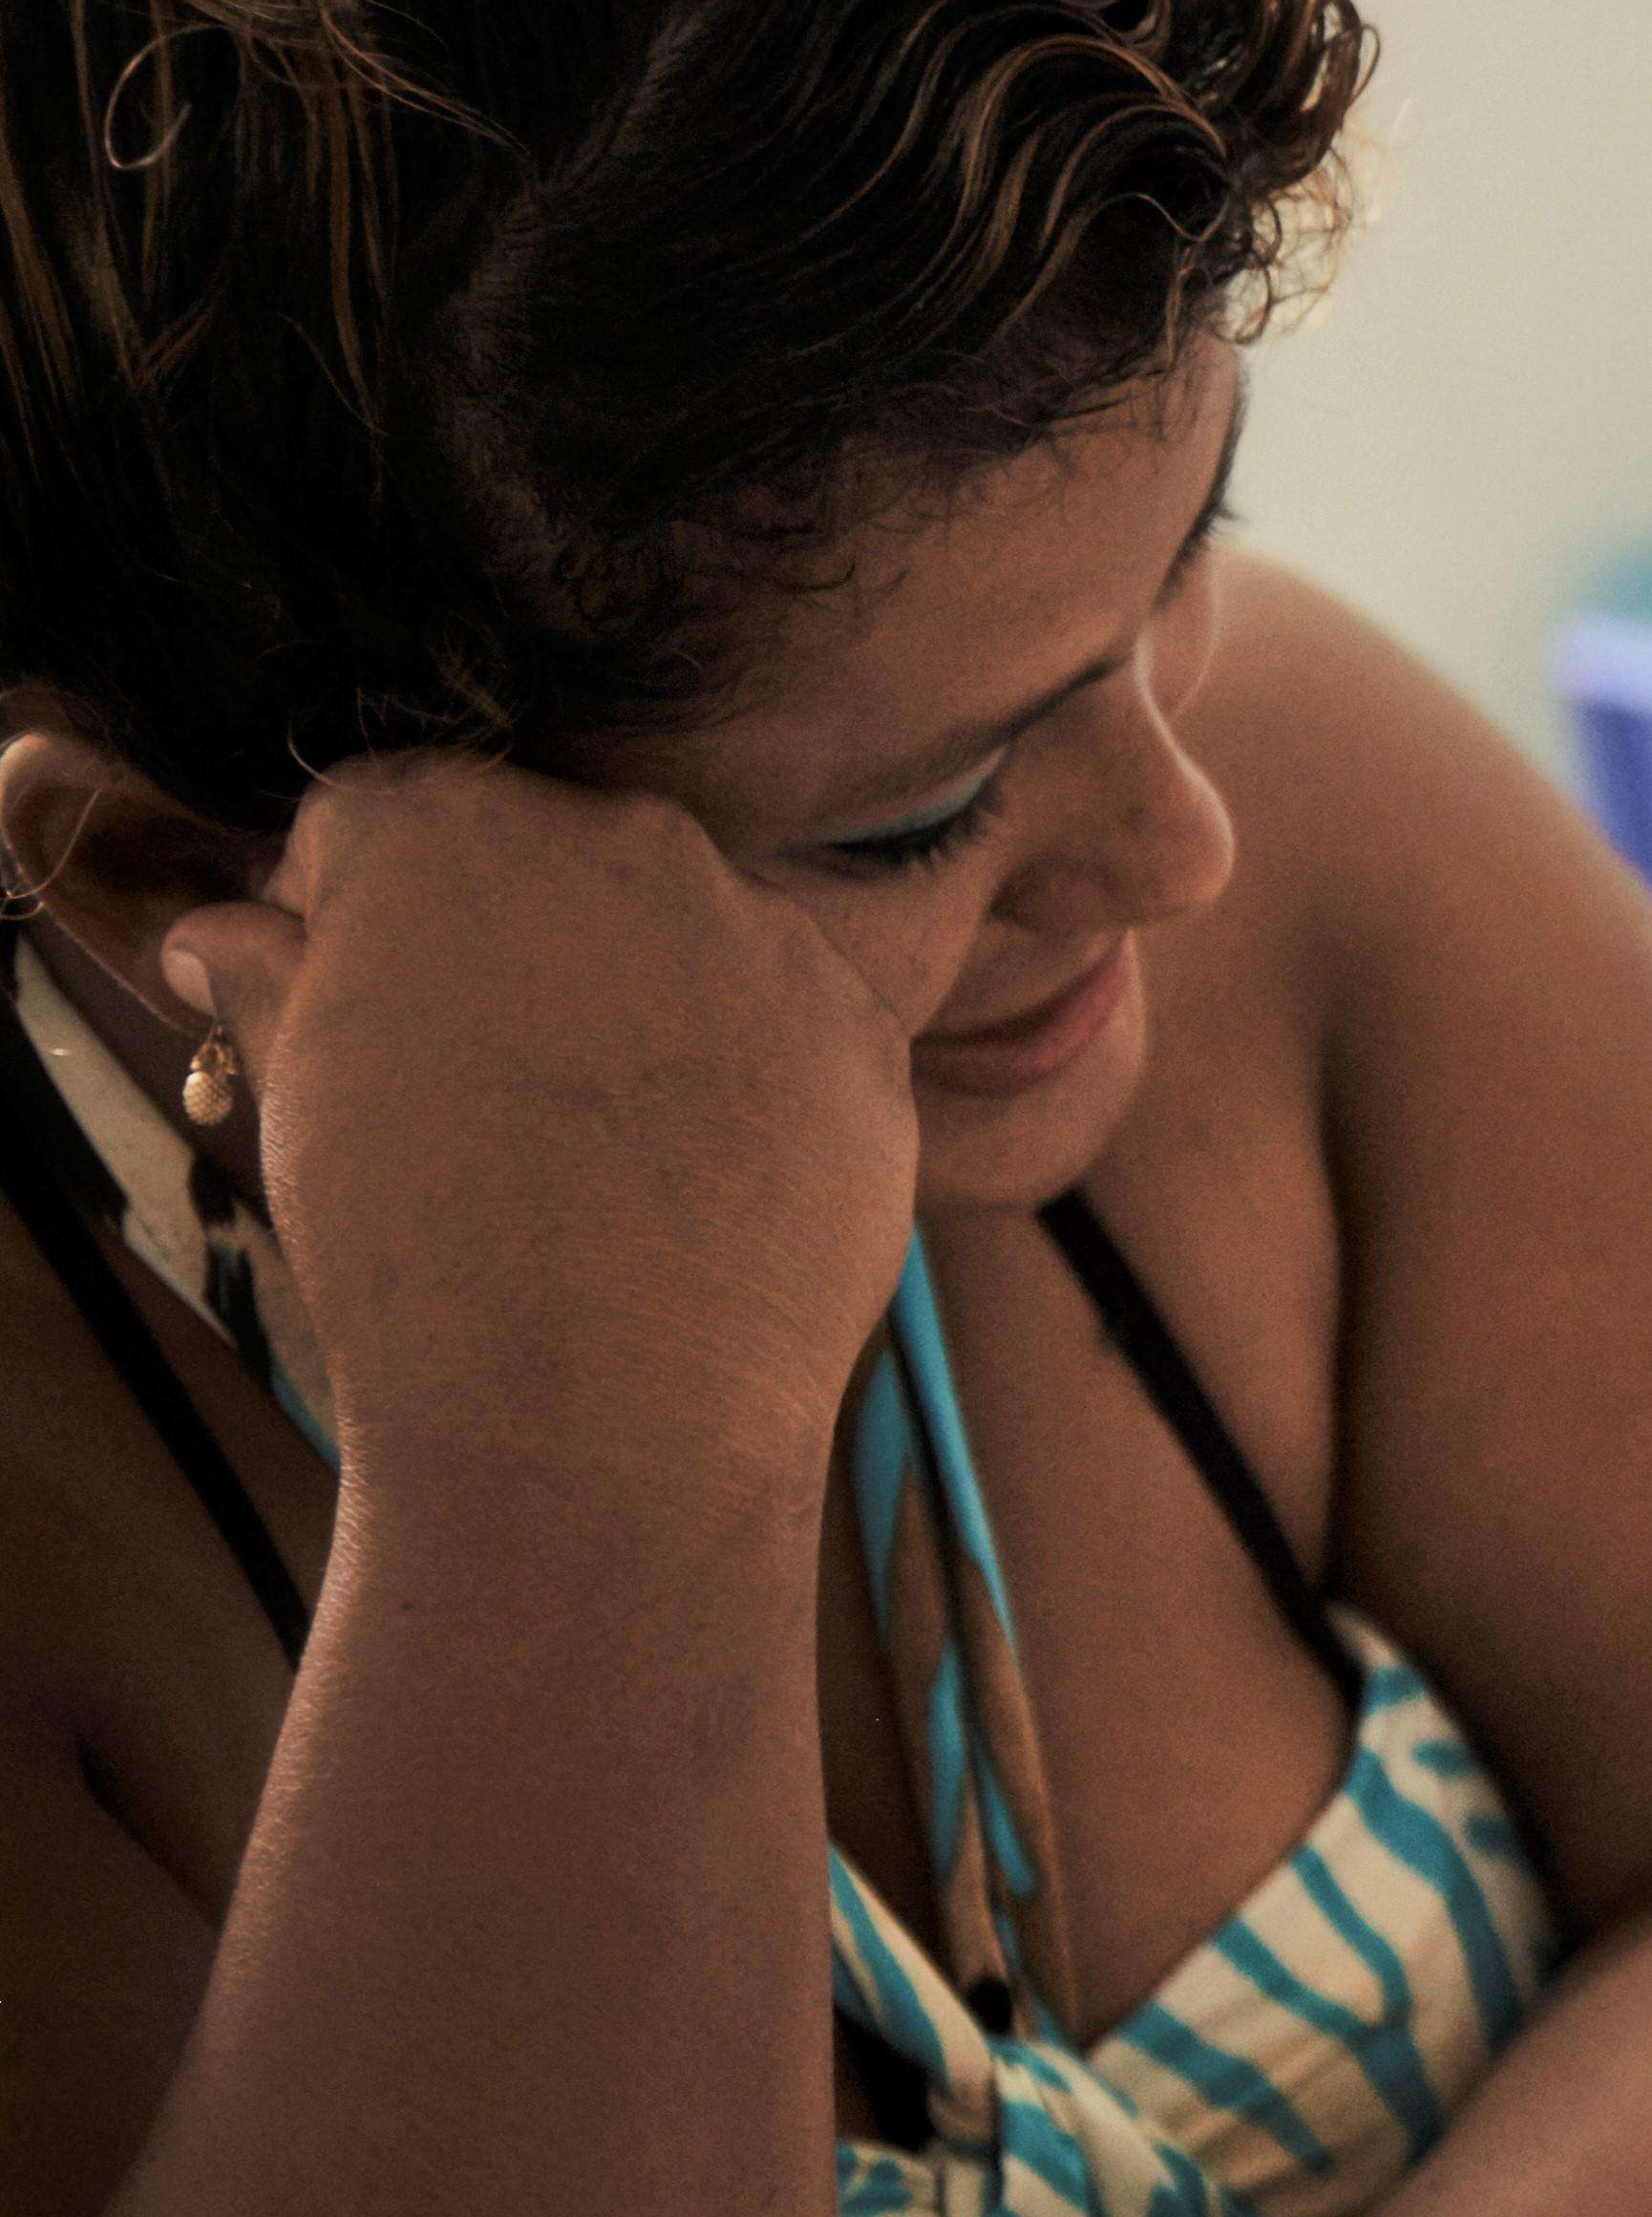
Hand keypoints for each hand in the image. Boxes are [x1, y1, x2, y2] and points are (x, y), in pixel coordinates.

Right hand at [162, 759, 942, 1490]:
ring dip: (638, 1006)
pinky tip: (701, 1181)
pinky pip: (788, 1022)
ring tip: (596, 1156)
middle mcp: (621, 838)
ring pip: (679, 937)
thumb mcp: (294, 1093)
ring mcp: (761, 928)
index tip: (352, 1005)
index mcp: (448, 826)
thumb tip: (226, 929)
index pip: (377, 817)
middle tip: (481, 1091)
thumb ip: (271, 978)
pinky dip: (749, 1079)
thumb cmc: (412, 1242)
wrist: (599, 1400)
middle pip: (542, 862)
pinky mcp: (861, 1023)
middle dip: (505, 946)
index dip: (348, 914)